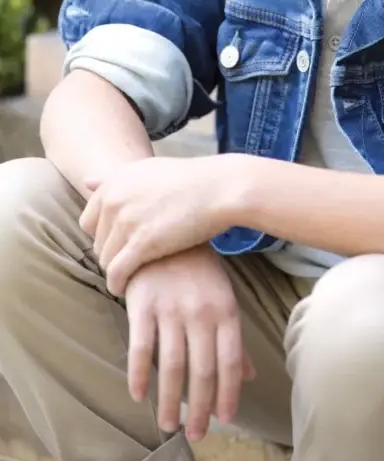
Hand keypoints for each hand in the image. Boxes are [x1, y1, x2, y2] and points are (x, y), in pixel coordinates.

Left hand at [80, 155, 228, 294]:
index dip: (103, 236)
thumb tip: (86, 181)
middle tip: (131, 262)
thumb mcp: (148, 170)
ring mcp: (126, 222)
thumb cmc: (190, 180)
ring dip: (116, 272)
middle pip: (98, 242)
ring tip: (133, 276)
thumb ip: (115, 178)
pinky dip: (117, 285)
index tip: (121, 244)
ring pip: (106, 260)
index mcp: (115, 182)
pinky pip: (116, 273)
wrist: (220, 189)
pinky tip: (126, 290)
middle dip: (112, 254)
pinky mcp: (141, 244)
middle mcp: (115, 200)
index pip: (88, 221)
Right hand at [124, 244, 254, 442]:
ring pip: (171, 366)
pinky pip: (140, 346)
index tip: (226, 419)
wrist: (168, 227)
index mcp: (225, 309)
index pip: (230, 362)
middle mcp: (200, 312)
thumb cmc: (200, 268)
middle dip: (200, 408)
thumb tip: (249, 376)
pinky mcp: (143, 304)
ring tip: (169, 425)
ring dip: (169, 401)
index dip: (228, 394)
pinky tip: (139, 395)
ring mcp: (170, 308)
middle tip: (197, 434)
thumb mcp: (223, 297)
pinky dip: (138, 374)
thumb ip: (233, 338)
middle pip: (202, 371)